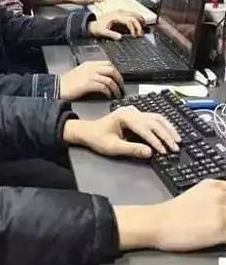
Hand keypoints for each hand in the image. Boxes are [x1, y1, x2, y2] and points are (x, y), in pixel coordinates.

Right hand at [60, 61, 123, 99]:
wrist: (58, 87)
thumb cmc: (67, 82)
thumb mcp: (80, 72)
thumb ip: (91, 72)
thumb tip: (102, 78)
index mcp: (89, 64)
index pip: (108, 64)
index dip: (116, 71)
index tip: (119, 78)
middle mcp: (91, 68)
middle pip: (112, 70)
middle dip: (119, 79)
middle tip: (122, 87)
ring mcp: (90, 75)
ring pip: (110, 79)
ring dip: (116, 88)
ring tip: (117, 94)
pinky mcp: (88, 84)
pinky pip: (104, 87)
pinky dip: (108, 92)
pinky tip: (109, 95)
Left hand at [63, 105, 180, 157]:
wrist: (88, 131)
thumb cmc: (97, 138)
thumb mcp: (112, 147)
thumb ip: (131, 149)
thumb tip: (150, 152)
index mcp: (124, 117)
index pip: (145, 129)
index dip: (156, 141)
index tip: (164, 151)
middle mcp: (130, 111)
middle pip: (154, 122)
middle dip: (166, 135)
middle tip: (175, 148)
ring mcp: (133, 112)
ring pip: (156, 118)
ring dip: (168, 129)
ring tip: (177, 140)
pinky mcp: (135, 115)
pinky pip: (153, 118)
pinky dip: (163, 126)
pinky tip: (170, 133)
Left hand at [88, 11, 144, 39]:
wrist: (94, 25)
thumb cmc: (97, 27)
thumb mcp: (102, 32)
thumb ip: (110, 34)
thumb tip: (120, 37)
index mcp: (115, 16)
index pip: (129, 20)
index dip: (134, 28)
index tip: (135, 35)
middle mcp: (119, 12)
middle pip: (134, 16)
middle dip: (139, 25)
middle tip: (141, 34)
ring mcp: (121, 12)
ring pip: (135, 14)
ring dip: (140, 22)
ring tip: (143, 30)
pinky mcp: (122, 14)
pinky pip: (132, 15)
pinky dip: (137, 20)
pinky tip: (139, 26)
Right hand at [119, 180, 225, 251]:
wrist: (157, 223)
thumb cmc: (173, 213)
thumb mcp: (196, 196)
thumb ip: (216, 198)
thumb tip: (224, 206)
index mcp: (214, 185)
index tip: (224, 211)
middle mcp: (220, 195)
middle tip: (220, 221)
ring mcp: (222, 213)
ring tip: (218, 229)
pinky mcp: (221, 230)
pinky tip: (218, 237)